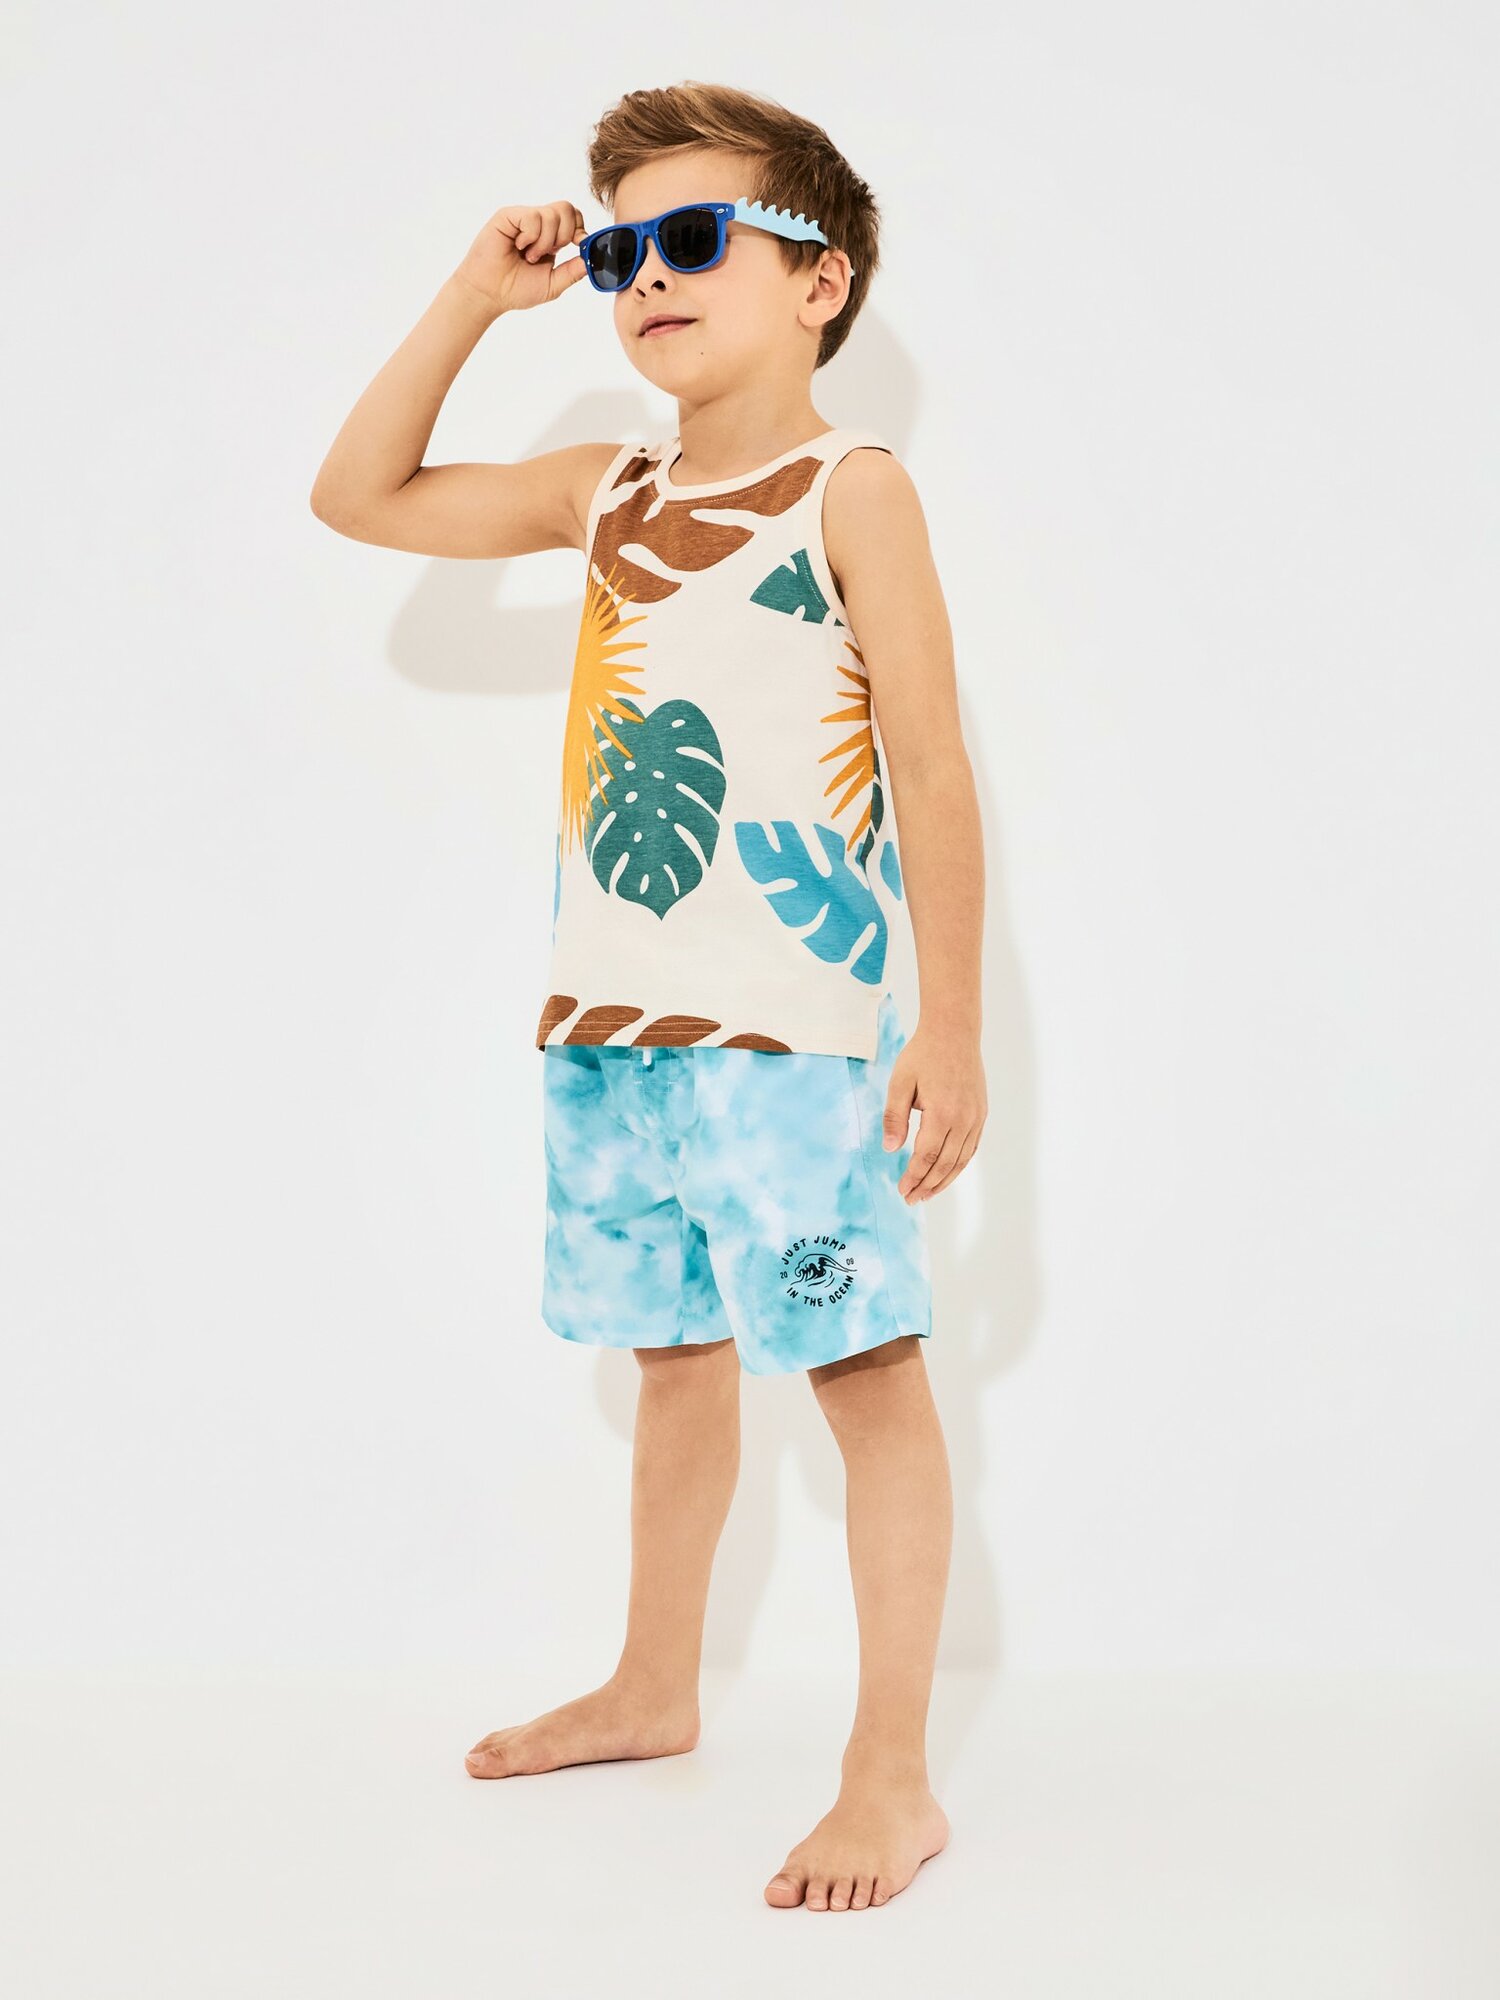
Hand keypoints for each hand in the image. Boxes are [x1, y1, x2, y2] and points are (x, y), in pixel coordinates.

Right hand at [451, 201, 589, 318]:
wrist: (489, 294)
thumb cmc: (516, 289)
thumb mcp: (553, 284)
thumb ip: (573, 271)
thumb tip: (592, 259)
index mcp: (550, 236)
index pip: (574, 217)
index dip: (580, 228)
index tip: (578, 245)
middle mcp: (538, 223)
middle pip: (567, 208)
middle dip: (565, 235)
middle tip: (549, 253)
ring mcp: (523, 217)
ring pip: (552, 214)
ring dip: (544, 242)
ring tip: (529, 256)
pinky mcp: (509, 215)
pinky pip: (533, 216)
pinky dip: (531, 237)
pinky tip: (518, 247)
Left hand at [882, 1023, 985, 1202]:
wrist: (954, 1032)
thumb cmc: (923, 1054)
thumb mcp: (900, 1082)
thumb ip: (895, 1117)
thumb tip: (891, 1149)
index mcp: (942, 1112)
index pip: (926, 1156)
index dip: (914, 1176)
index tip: (902, 1190)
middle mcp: (964, 1119)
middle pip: (945, 1164)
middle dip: (927, 1185)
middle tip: (911, 1199)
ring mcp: (976, 1117)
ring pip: (961, 1160)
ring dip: (944, 1180)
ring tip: (927, 1194)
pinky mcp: (981, 1114)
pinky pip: (971, 1148)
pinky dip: (959, 1165)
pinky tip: (947, 1173)